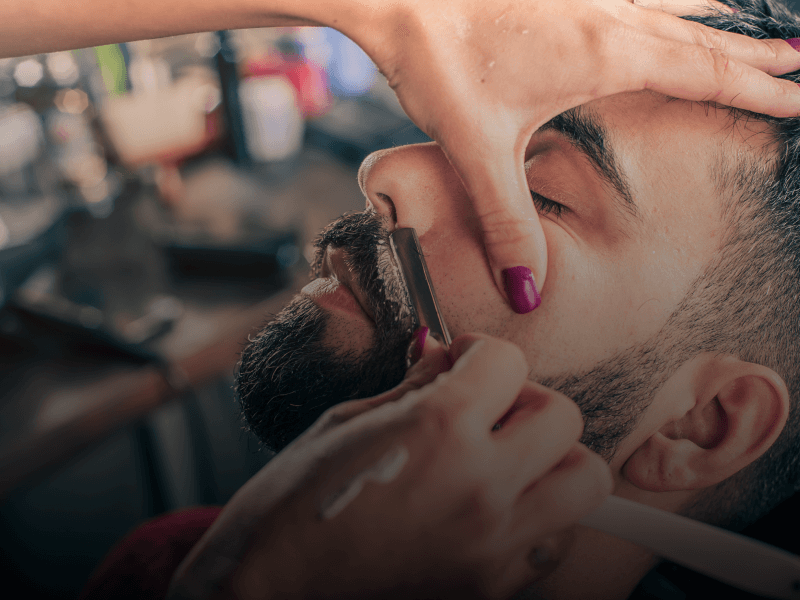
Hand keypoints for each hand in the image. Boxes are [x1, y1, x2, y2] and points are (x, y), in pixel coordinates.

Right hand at [168, 332, 611, 599]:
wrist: (266, 596)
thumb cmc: (288, 505)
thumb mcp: (347, 422)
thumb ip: (416, 387)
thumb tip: (450, 358)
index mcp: (438, 431)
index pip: (509, 361)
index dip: (480, 353)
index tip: (459, 365)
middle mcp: (482, 489)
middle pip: (564, 417)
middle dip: (526, 401)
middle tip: (486, 413)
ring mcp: (495, 549)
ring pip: (583, 482)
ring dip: (549, 461)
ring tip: (501, 464)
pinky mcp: (494, 591)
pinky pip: (551, 540)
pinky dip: (534, 518)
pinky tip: (486, 513)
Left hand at [349, 0, 799, 313]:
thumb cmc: (436, 57)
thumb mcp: (477, 149)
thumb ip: (507, 224)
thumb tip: (528, 293)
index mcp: (604, 53)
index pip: (703, 74)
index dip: (755, 91)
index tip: (799, 100)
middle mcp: (607, 14)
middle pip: (700, 37)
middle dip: (751, 58)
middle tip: (798, 66)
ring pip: (671, 7)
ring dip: (716, 25)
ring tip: (755, 30)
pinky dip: (667, 0)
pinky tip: (665, 2)